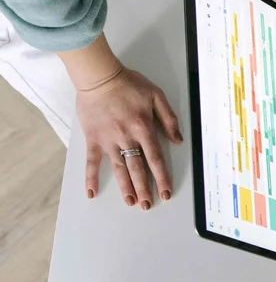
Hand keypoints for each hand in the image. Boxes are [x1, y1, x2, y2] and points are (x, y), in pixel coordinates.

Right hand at [77, 66, 181, 208]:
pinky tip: (92, 192)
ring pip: (119, 168)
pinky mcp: (93, 138)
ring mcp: (108, 140)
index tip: (166, 192)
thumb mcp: (156, 96)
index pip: (156, 160)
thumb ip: (169, 118)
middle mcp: (127, 138)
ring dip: (125, 187)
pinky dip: (91, 177)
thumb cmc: (129, 84)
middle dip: (144, 189)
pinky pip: (92, 161)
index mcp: (144, 129)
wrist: (99, 76)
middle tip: (148, 205)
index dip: (162, 178)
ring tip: (131, 202)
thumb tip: (177, 140)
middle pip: (138, 169)